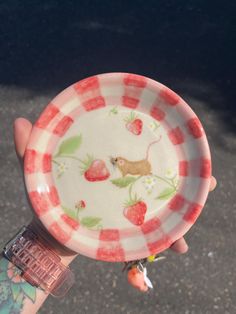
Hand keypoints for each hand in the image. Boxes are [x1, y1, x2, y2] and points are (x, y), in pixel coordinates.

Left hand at [14, 117, 216, 255]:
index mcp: (109, 170)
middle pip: (161, 177)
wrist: (50, 238)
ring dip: (186, 207)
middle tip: (208, 178)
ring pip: (164, 205)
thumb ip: (28, 150)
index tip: (180, 141)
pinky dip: (168, 237)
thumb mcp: (37, 174)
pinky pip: (154, 232)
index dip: (162, 148)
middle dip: (187, 177)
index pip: (139, 154)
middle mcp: (124, 186)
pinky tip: (180, 244)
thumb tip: (18, 120)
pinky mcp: (129, 228)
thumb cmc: (46, 203)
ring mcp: (128, 208)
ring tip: (201, 204)